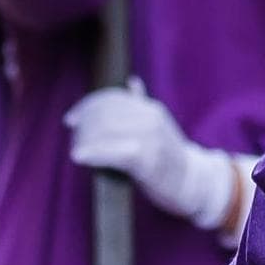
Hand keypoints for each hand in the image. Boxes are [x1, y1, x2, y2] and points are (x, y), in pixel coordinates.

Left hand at [65, 80, 235, 232]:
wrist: (194, 183)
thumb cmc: (170, 157)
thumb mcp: (159, 125)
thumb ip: (142, 104)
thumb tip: (132, 82)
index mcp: (151, 109)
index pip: (110, 98)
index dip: (86, 107)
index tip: (70, 120)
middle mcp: (151, 119)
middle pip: (104, 114)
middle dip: (83, 127)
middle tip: (75, 142)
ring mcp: (151, 138)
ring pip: (104, 131)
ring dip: (84, 141)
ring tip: (78, 153)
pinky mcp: (147, 159)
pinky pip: (111, 152)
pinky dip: (92, 154)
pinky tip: (79, 157)